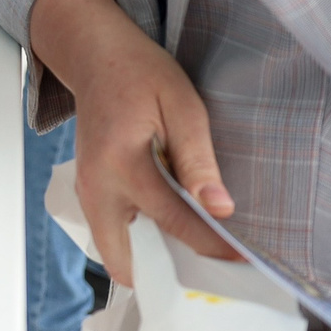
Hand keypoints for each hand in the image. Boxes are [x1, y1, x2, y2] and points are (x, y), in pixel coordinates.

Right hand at [27, 0, 237, 285]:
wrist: (96, 56)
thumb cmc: (139, 73)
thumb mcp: (181, 103)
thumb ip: (197, 157)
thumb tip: (220, 208)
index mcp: (120, 162)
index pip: (172, 220)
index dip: (211, 244)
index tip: (242, 260)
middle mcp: (96, 187)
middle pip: (126, 259)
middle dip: (166, 275)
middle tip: (208, 274)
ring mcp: (87, 193)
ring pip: (117, 251)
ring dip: (154, 260)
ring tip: (197, 255)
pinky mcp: (89, 193)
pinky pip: (113, 234)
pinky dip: (142, 243)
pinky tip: (174, 231)